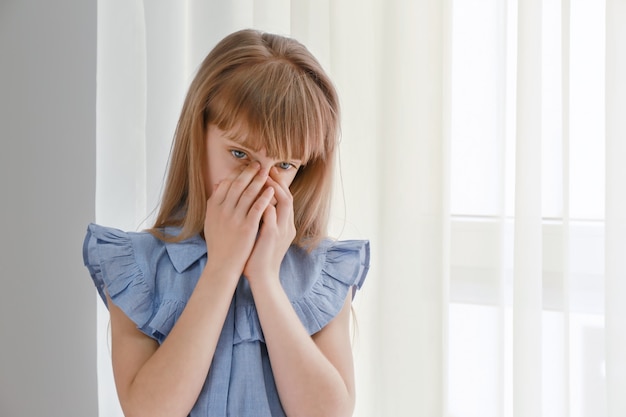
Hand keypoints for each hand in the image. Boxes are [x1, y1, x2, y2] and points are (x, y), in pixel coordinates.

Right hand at [204, 162, 274, 276]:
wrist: (223, 265)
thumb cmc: (218, 243)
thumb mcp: (211, 220)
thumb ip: (214, 202)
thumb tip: (219, 183)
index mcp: (214, 207)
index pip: (227, 183)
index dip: (238, 173)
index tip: (247, 167)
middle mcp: (223, 210)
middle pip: (238, 185)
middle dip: (249, 172)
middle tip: (259, 164)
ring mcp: (235, 218)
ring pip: (249, 193)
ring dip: (259, 180)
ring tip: (267, 172)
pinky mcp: (247, 227)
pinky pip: (258, 207)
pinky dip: (265, 197)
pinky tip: (271, 190)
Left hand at [244, 167, 295, 281]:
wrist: (262, 277)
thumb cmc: (258, 257)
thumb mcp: (262, 235)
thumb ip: (261, 220)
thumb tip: (255, 205)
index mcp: (284, 225)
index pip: (284, 199)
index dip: (277, 185)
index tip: (266, 174)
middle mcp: (287, 225)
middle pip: (288, 196)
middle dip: (278, 182)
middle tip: (267, 169)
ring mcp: (282, 230)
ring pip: (285, 202)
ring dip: (275, 188)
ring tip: (264, 177)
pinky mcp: (272, 235)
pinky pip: (272, 214)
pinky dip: (266, 203)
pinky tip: (257, 195)